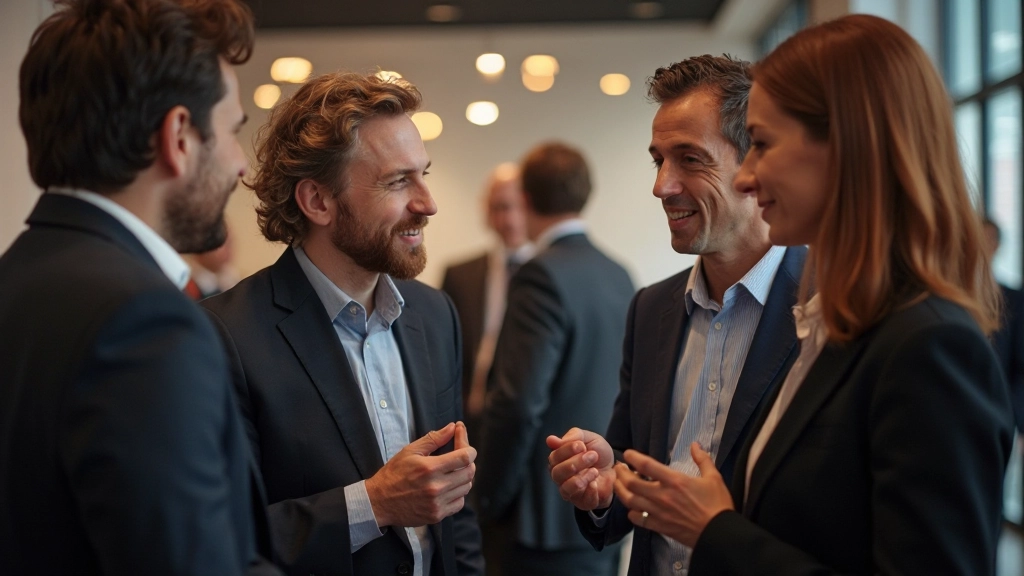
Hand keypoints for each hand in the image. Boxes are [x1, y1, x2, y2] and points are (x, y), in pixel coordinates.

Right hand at [365, 421, 475, 526]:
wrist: (379, 502)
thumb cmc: (393, 474)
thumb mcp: (410, 451)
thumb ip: (434, 439)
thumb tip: (453, 427)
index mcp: (430, 468)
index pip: (465, 457)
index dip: (469, 447)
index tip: (464, 442)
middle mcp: (436, 487)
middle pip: (469, 472)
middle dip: (468, 461)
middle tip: (459, 455)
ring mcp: (438, 503)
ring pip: (466, 487)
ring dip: (463, 477)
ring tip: (452, 471)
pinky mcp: (437, 515)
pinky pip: (459, 503)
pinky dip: (458, 493)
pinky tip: (448, 487)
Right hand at [546, 427, 615, 509]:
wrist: (615, 469)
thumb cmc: (598, 453)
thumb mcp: (589, 438)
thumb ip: (573, 436)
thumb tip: (551, 440)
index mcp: (559, 460)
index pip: (554, 457)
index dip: (566, 450)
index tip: (581, 445)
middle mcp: (561, 476)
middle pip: (557, 473)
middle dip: (575, 463)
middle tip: (592, 456)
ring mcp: (570, 490)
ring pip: (566, 488)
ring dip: (581, 478)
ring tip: (595, 471)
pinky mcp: (582, 501)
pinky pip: (581, 500)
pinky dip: (589, 491)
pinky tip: (595, 483)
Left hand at [613, 443, 733, 547]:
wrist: (720, 534)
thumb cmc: (718, 505)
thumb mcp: (714, 477)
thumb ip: (702, 459)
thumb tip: (695, 445)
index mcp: (675, 481)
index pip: (646, 465)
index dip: (633, 457)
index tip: (627, 454)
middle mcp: (662, 496)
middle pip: (631, 483)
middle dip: (621, 473)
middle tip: (618, 468)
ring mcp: (659, 512)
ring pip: (630, 501)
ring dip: (621, 491)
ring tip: (618, 484)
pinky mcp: (659, 526)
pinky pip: (637, 519)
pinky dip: (631, 512)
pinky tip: (632, 508)